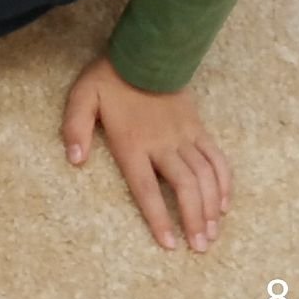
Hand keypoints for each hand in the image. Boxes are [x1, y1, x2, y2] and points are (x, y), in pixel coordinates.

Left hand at [62, 56, 231, 252]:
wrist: (146, 51)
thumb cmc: (110, 78)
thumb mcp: (82, 98)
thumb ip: (75, 129)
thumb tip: (74, 161)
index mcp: (133, 143)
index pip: (147, 188)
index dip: (159, 217)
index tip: (170, 244)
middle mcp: (163, 144)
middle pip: (184, 187)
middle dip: (194, 219)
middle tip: (200, 247)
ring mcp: (184, 136)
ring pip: (205, 177)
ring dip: (211, 208)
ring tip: (212, 234)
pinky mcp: (198, 128)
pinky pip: (216, 158)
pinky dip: (224, 182)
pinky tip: (224, 203)